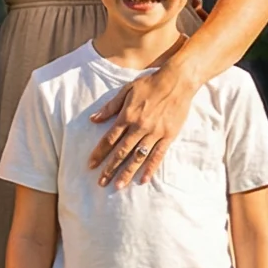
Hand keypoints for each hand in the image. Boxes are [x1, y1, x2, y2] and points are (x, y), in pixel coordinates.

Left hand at [87, 53, 202, 186]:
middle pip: (121, 152)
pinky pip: (158, 155)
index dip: (99, 153)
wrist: (177, 81)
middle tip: (101, 183)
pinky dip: (150, 168)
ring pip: (138, 157)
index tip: (91, 165)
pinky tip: (143, 179)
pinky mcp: (168, 136)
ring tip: (118, 186)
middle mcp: (139, 127)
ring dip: (127, 172)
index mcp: (127, 116)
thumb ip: (110, 107)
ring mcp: (154, 133)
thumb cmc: (150, 83)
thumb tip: (93, 119)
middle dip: (110, 169)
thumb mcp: (126, 90)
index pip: (109, 139)